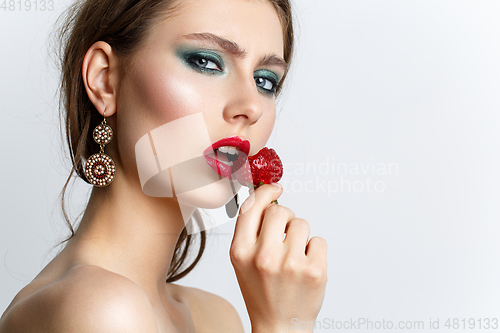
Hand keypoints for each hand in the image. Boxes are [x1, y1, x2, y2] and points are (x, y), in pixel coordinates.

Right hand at [230, 183, 327, 332]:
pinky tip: (305, 267)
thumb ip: (251, 229)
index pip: (252, 207)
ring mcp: (291, 264)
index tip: (275, 187)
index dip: (265, 192)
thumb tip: (266, 194)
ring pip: (302, 223)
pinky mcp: (314, 271)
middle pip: (280, 210)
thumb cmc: (261, 290)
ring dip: (300, 235)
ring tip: (293, 256)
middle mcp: (264, 256)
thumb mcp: (243, 260)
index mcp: (241, 252)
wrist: (279, 326)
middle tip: (284, 235)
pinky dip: (314, 250)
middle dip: (285, 218)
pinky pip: (318, 240)